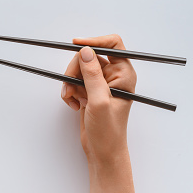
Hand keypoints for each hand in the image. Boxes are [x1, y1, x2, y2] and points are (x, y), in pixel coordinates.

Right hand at [61, 34, 136, 166]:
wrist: (102, 151)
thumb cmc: (108, 131)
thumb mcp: (99, 101)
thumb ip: (92, 75)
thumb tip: (86, 51)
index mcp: (123, 74)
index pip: (112, 45)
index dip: (94, 41)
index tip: (75, 44)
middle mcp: (113, 76)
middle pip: (88, 57)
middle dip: (75, 70)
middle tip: (70, 85)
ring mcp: (100, 84)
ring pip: (78, 69)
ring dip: (69, 83)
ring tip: (71, 98)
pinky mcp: (89, 92)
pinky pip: (73, 82)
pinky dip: (69, 91)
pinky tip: (73, 104)